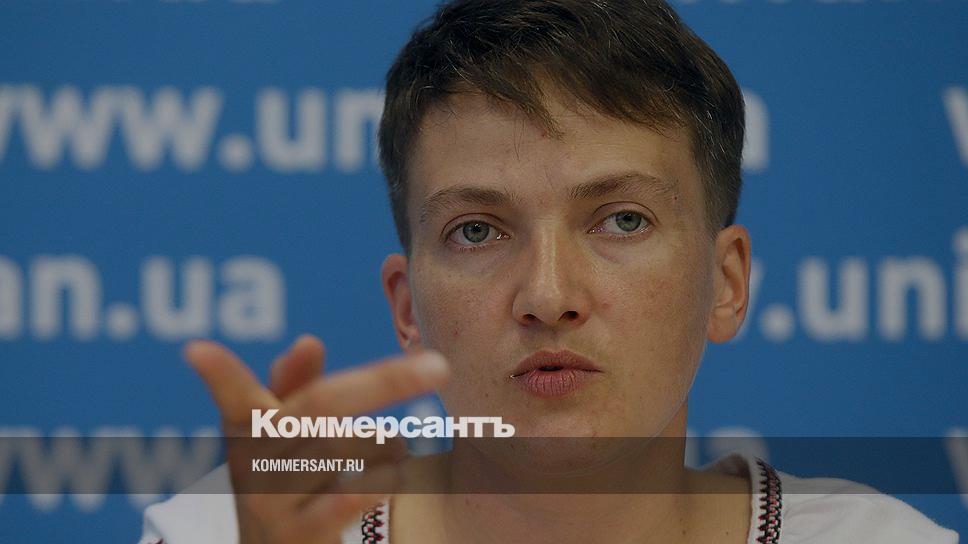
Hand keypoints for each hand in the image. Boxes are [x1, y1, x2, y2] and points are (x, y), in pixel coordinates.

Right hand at [184, 335, 448, 543]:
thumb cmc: (284, 482)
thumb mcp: (280, 436)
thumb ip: (294, 387)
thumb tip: (309, 342)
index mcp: (247, 432)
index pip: (233, 396)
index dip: (218, 374)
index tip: (197, 350)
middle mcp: (254, 465)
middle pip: (323, 406)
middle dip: (385, 381)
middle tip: (439, 366)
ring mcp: (274, 505)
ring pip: (349, 446)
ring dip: (386, 443)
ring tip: (390, 448)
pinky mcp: (300, 537)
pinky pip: (353, 496)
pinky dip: (381, 478)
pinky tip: (392, 473)